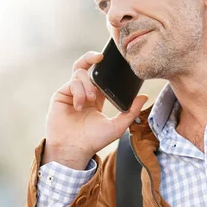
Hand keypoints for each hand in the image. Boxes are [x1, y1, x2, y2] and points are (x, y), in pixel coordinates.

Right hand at [44, 51, 147, 169]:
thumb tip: (145, 97)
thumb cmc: (93, 141)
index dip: (105, 67)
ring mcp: (71, 93)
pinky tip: (80, 106)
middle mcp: (83, 92)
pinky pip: (72, 82)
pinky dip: (79, 92)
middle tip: (100, 56)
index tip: (112, 60)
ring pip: (80, 73)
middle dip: (91, 57)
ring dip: (88, 84)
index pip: (100, 76)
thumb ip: (131, 112)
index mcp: (97, 97)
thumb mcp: (117, 126)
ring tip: (91, 99)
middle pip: (86, 66)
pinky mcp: (61, 95)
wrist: (74, 149)